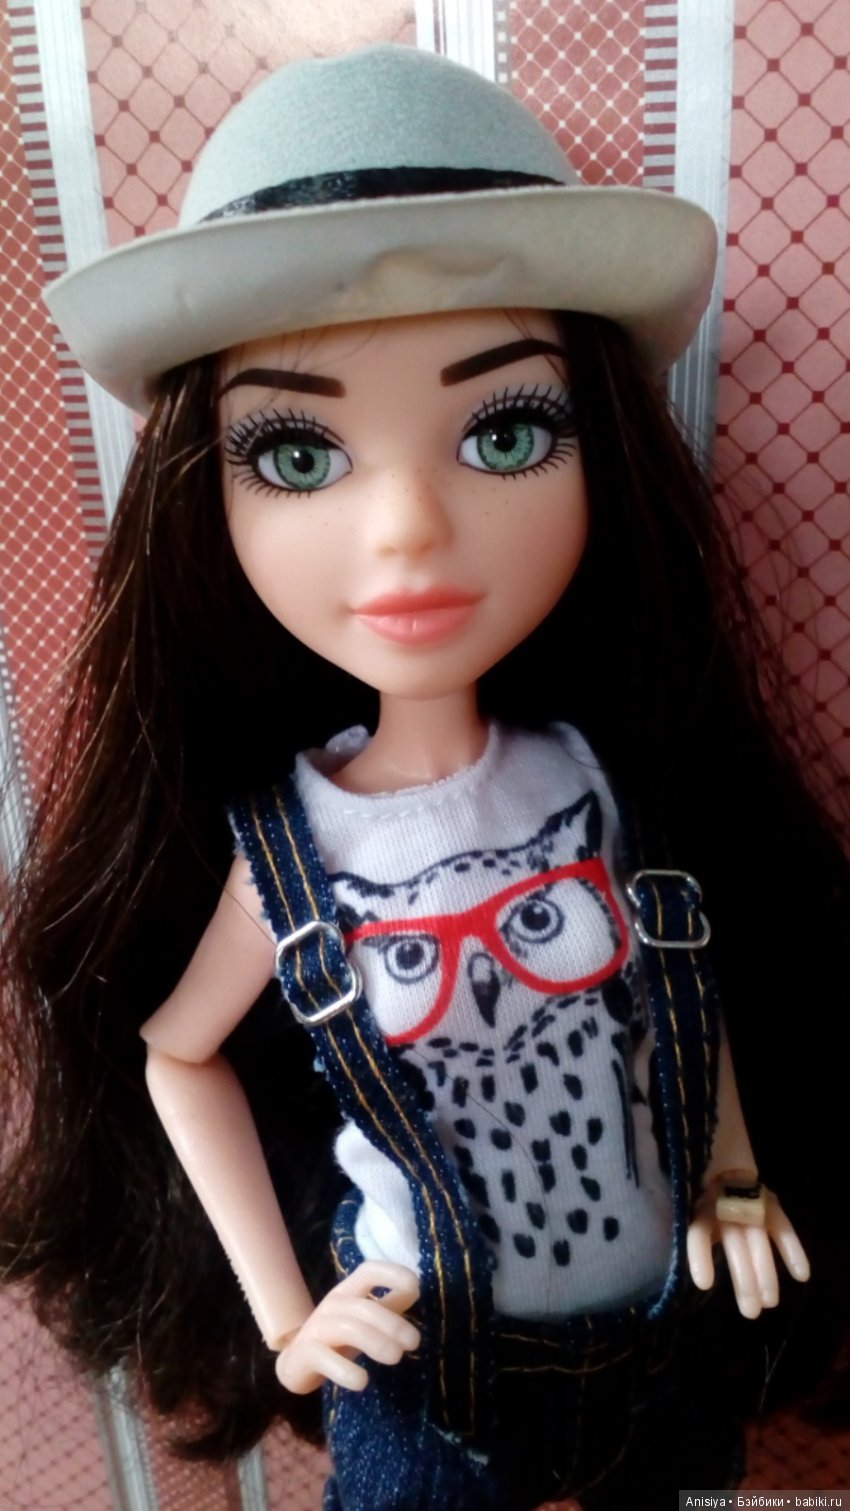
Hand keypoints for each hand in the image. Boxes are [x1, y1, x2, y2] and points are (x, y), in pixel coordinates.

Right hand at [275, 1261, 419, 1392]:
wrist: (297, 1362)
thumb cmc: (339, 1337)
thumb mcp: (365, 1319)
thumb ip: (389, 1304)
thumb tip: (415, 1289)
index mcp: (349, 1291)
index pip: (368, 1271)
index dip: (391, 1274)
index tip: (414, 1285)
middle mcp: (333, 1304)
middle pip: (364, 1306)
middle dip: (392, 1323)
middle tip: (413, 1342)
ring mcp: (317, 1328)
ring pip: (348, 1328)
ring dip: (375, 1342)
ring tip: (396, 1358)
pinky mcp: (305, 1354)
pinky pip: (324, 1358)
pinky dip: (344, 1370)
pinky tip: (362, 1381)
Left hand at [687, 1179, 809, 1318]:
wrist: (725, 1169)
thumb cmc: (708, 1206)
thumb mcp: (695, 1219)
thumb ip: (698, 1239)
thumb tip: (699, 1277)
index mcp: (701, 1211)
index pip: (699, 1234)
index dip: (701, 1257)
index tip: (704, 1285)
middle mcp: (725, 1206)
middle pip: (735, 1244)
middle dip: (744, 1279)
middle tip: (751, 1313)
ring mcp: (750, 1205)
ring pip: (758, 1240)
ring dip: (766, 1271)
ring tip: (771, 1302)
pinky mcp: (769, 1203)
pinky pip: (782, 1227)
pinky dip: (792, 1249)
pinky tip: (803, 1276)